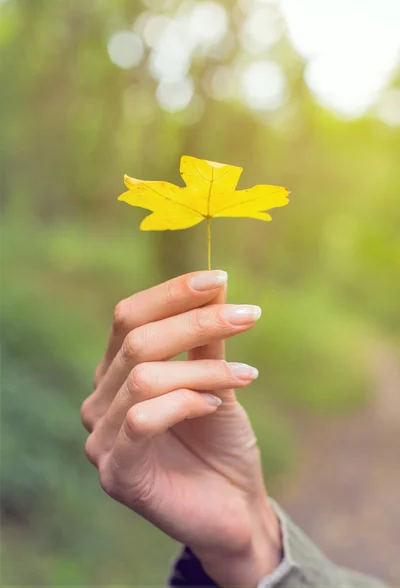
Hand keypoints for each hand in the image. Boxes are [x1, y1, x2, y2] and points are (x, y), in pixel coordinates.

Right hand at [81, 270, 281, 585]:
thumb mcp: (216, 380)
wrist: (233, 507)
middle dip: (197, 322)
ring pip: (144, 377)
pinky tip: (216, 407)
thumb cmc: (220, 440)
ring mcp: (102, 438)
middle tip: (248, 316)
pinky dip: (186, 402)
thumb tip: (216, 285)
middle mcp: (100, 400)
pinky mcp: (117, 473)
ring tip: (245, 374)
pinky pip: (143, 419)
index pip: (129, 317)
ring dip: (203, 368)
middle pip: (137, 342)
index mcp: (116, 372)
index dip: (171, 293)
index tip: (219, 278)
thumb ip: (207, 339)